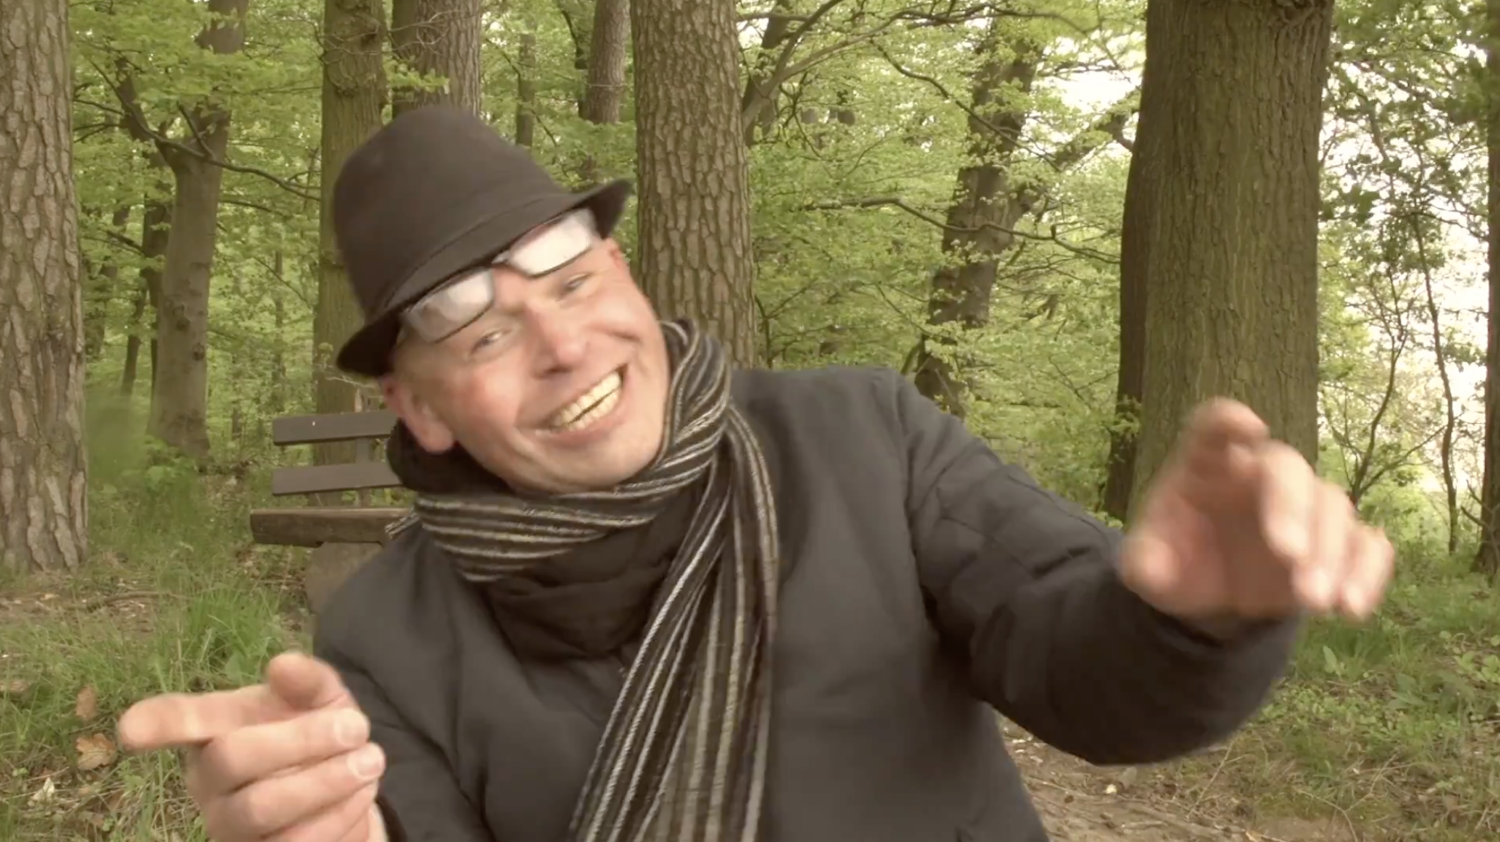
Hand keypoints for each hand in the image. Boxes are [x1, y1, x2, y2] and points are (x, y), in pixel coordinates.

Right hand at [117, 653, 387, 841]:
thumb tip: (282, 665)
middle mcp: (209, 783)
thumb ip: (307, 680)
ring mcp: (229, 828)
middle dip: (301, 740)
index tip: (132, 728)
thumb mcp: (322, 699)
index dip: (156, 724)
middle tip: (357, 725)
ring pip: (262, 809)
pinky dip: (337, 816)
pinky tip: (360, 793)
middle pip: (232, 758)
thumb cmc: (318, 734)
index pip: (176, 722)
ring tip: (371, 760)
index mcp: (214, 732)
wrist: (350, 788)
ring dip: (325, 782)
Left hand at [1120, 399, 1394, 623]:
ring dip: (1331, 552)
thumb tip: (1148, 570)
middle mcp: (1259, 475)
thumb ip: (1144, 565)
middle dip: (1293, 509)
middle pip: (1287, 468)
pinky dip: (1366, 572)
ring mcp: (1302, 506)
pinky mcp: (1334, 543)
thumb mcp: (1147, 566)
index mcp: (1205, 465)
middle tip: (1289, 556)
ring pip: (1333, 506)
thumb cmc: (1173, 560)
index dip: (1229, 422)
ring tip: (1314, 600)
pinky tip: (1351, 608)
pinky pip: (1365, 545)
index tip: (1247, 428)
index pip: (1213, 427)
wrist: (1206, 594)